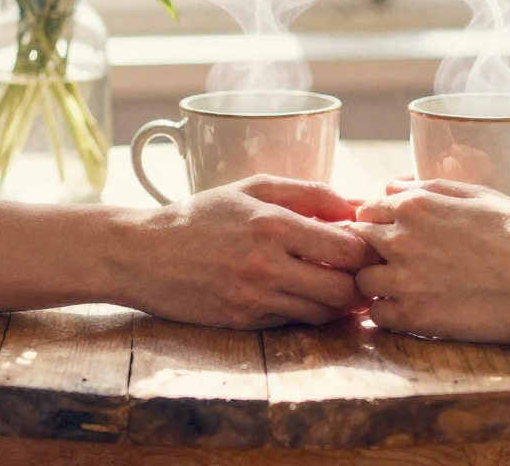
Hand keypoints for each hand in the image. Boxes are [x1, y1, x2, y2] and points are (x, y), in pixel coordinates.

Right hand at [127, 176, 378, 329]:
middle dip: (359, 283)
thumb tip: (353, 206)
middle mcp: (267, 264)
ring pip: (323, 312)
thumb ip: (307, 193)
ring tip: (334, 284)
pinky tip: (302, 295)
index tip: (364, 246)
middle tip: (359, 273)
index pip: (348, 249)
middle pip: (344, 288)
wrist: (144, 254)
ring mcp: (256, 297)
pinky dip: (307, 311)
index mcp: (273, 224)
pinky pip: (294, 322)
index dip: (365, 250)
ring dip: (337, 302)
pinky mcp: (244, 321)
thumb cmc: (202, 215)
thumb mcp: (252, 188)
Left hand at [351, 180, 509, 342]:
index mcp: (416, 205)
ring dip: (379, 285)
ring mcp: (404, 280)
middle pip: (358, 245)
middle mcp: (401, 239)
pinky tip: (415, 310)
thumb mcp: (480, 196)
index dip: (378, 224)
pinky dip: (390, 314)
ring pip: (363, 282)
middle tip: (401, 265)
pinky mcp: (415, 317)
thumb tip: (389, 186)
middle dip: (374, 253)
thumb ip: (430, 189)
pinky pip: (378, 317)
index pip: (367, 211)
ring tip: (408, 290)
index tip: (394, 237)